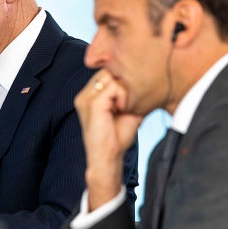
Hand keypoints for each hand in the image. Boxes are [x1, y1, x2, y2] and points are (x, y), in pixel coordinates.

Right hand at [74, 69, 142, 210]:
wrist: (108, 158)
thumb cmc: (116, 137)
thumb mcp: (125, 110)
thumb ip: (128, 93)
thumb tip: (143, 77)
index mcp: (87, 96)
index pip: (106, 73)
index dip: (121, 82)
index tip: (127, 100)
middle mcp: (84, 95)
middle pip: (108, 71)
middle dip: (122, 84)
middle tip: (125, 105)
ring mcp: (86, 98)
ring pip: (112, 76)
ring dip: (123, 91)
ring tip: (122, 108)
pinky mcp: (92, 103)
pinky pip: (114, 87)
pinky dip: (123, 97)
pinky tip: (121, 110)